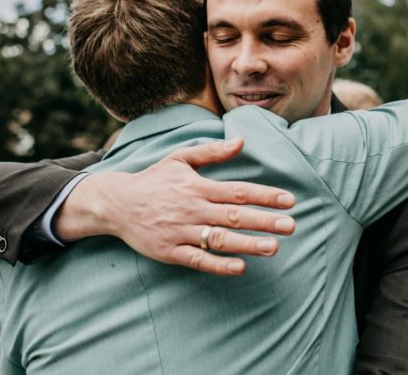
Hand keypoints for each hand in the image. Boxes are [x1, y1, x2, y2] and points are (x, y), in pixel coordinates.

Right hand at [55, 138, 295, 275]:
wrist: (116, 203)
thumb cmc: (153, 180)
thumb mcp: (180, 159)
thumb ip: (212, 152)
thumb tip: (241, 140)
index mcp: (198, 186)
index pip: (239, 191)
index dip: (265, 195)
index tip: (289, 201)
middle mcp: (193, 208)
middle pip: (234, 215)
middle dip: (265, 220)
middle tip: (291, 226)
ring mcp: (181, 231)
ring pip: (219, 239)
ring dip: (247, 243)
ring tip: (273, 247)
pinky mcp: (170, 251)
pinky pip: (197, 260)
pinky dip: (218, 264)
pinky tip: (239, 267)